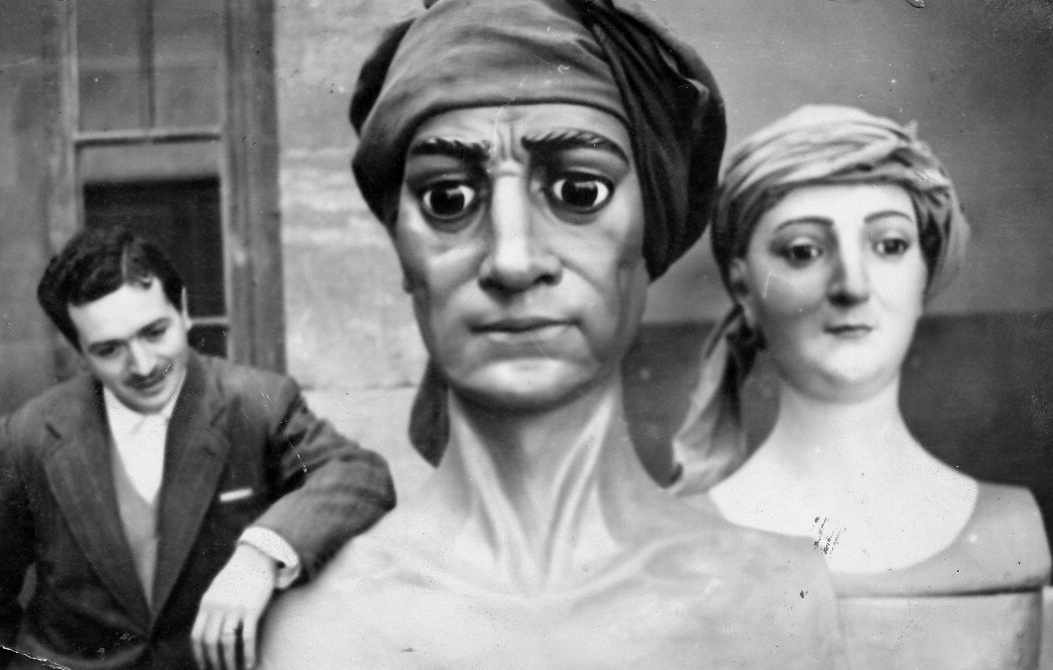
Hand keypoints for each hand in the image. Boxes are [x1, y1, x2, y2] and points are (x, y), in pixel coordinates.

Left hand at [191, 543, 277, 669]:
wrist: (256, 556)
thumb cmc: (238, 573)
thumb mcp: (217, 589)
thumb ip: (211, 607)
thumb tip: (208, 629)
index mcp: (207, 603)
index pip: (197, 635)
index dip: (199, 654)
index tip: (204, 666)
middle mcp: (218, 607)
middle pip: (210, 642)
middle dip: (213, 662)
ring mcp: (235, 608)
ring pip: (226, 642)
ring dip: (229, 661)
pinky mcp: (252, 609)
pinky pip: (247, 637)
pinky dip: (247, 654)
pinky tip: (250, 662)